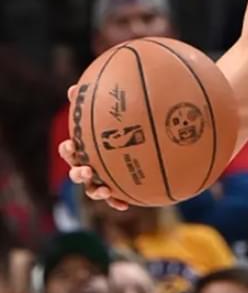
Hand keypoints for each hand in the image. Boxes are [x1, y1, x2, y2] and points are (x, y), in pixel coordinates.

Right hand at [59, 85, 129, 210]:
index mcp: (83, 150)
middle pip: (76, 172)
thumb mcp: (103, 114)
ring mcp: (99, 180)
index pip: (69, 150)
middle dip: (79, 172)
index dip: (68, 149)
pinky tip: (126, 205)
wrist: (135, 146)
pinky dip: (116, 202)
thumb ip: (89, 103)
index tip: (71, 144)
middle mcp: (87, 166)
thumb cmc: (114, 127)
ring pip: (91, 190)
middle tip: (87, 169)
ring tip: (104, 189)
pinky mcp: (113, 190)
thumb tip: (73, 87)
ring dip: (96, 191)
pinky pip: (113, 199)